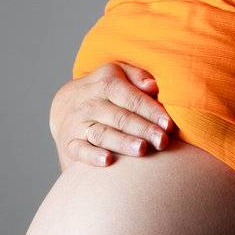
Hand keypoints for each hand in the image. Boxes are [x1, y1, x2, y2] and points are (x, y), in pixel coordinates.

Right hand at [50, 62, 174, 169]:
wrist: (65, 104)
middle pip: (120, 117)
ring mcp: (77, 123)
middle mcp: (90, 102)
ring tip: (142, 149)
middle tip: (162, 141)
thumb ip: (138, 77)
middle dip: (143, 129)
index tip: (169, 124)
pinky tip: (108, 160)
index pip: (131, 97)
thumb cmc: (105, 91)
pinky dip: (92, 156)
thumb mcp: (119, 74)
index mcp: (106, 82)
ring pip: (102, 134)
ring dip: (123, 142)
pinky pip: (79, 149)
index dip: (151, 111)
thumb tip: (153, 86)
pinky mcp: (68, 142)